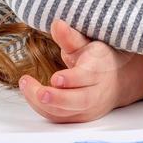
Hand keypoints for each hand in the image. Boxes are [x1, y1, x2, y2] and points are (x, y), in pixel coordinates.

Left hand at [17, 19, 142, 123]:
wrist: (117, 82)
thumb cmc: (98, 60)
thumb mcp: (87, 44)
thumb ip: (70, 37)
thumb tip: (56, 24)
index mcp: (98, 70)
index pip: (87, 77)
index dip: (71, 79)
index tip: (55, 78)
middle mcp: (95, 93)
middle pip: (78, 100)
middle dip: (57, 98)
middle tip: (39, 92)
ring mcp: (87, 108)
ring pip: (65, 112)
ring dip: (42, 103)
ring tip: (25, 84)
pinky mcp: (78, 118)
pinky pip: (58, 117)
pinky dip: (42, 108)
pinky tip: (30, 93)